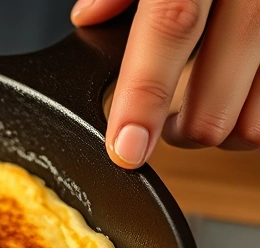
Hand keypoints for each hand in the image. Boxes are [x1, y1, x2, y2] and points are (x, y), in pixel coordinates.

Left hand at [72, 0, 259, 167]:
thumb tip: (89, 15)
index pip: (171, 27)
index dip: (143, 95)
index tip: (126, 147)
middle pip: (217, 98)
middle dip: (178, 133)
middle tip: (158, 127)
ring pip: (257, 123)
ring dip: (221, 132)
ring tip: (202, 108)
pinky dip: (257, 116)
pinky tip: (240, 93)